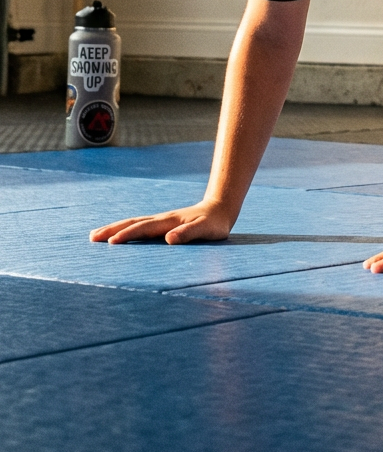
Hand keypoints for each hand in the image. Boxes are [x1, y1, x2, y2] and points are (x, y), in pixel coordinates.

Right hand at [89, 200, 233, 244]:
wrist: (220, 209)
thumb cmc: (214, 224)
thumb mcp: (206, 230)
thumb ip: (188, 234)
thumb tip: (168, 239)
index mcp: (169, 222)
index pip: (144, 228)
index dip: (128, 235)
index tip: (111, 242)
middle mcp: (161, 219)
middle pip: (132, 223)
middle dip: (112, 229)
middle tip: (92, 237)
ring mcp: (160, 220)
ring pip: (133, 223)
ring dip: (114, 228)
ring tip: (95, 235)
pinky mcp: (162, 224)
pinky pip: (139, 226)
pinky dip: (124, 229)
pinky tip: (117, 235)